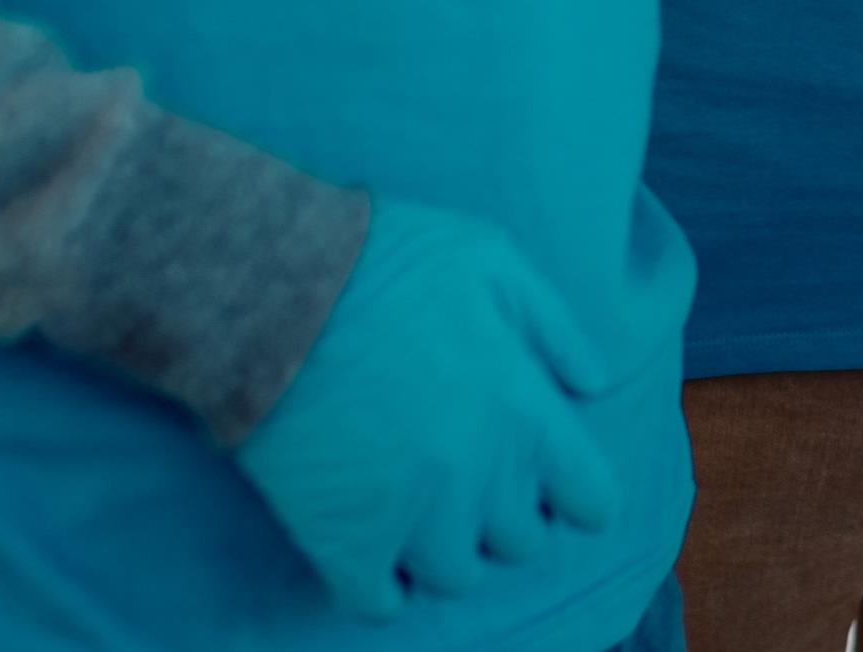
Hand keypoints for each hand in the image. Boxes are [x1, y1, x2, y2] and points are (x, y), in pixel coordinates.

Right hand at [234, 198, 619, 618]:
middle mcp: (482, 479)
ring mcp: (413, 518)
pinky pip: (378, 603)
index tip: (550, 482)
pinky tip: (368, 545)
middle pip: (520, 542)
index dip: (574, 493)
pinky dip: (379, 584)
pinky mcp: (343, 542)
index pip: (592, 500)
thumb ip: (555, 328)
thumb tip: (592, 385)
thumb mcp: (494, 261)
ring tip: (416, 509)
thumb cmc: (383, 260)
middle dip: (501, 513)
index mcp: (527, 415)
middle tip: (467, 478)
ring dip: (442, 549)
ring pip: (454, 577)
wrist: (270, 288)